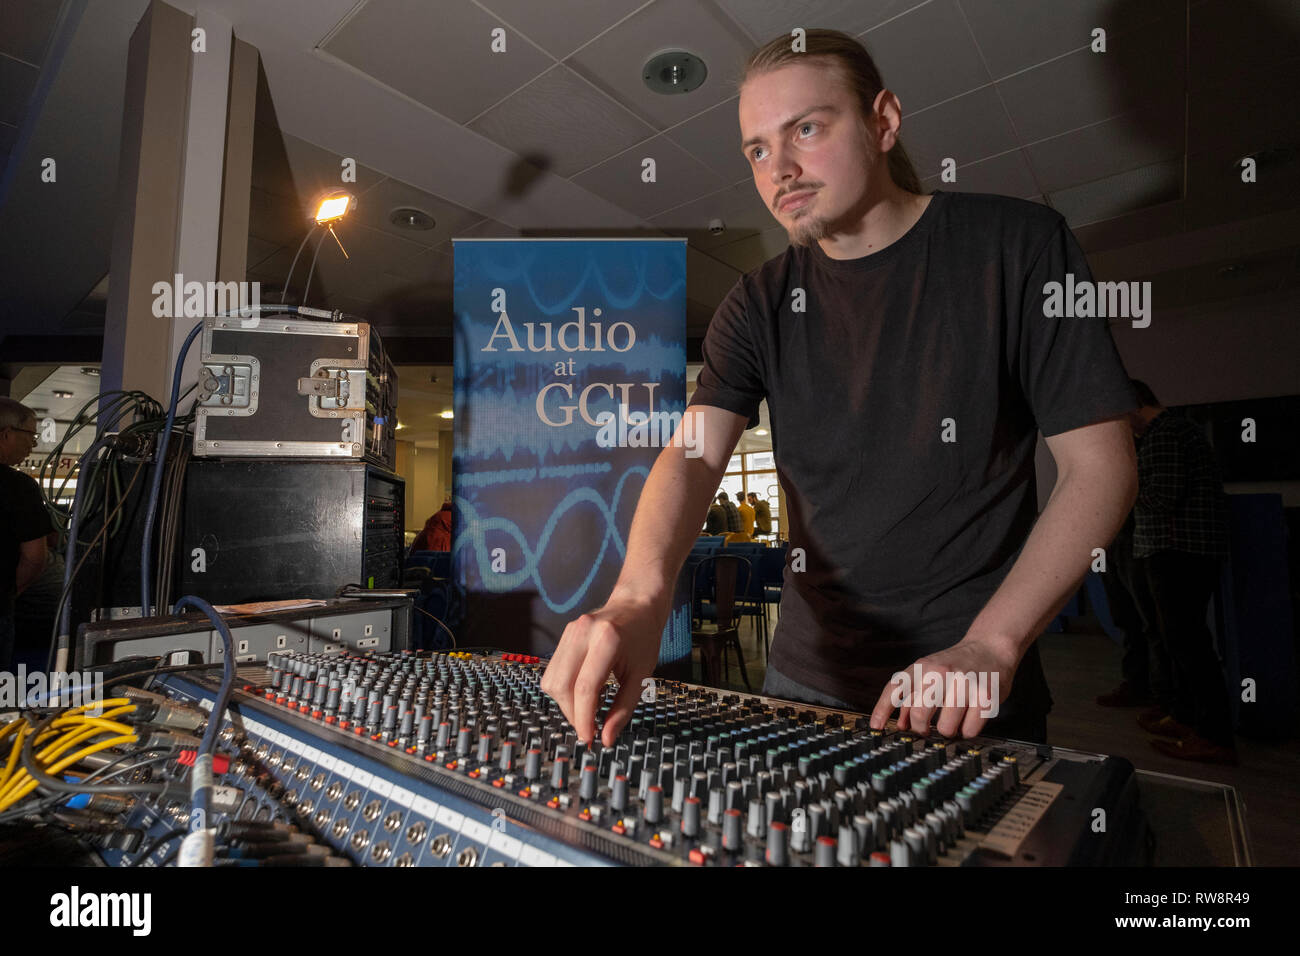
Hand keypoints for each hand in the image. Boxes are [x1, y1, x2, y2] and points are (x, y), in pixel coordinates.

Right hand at [540, 596, 665, 747]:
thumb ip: (623, 709)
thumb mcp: (642, 675)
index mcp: (607, 640)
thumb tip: (606, 738)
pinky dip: (563, 690)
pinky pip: (552, 671)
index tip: (589, 739)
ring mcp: (569, 632)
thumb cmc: (643, 639)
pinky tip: (581, 693)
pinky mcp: (563, 635)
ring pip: (551, 680)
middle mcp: (583, 633)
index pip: (585, 687)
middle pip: (562, 685)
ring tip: (586, 710)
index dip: (584, 718)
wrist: (636, 604)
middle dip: (572, 714)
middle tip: (588, 728)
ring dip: (565, 704)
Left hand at [868, 635, 1022, 738]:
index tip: (876, 728)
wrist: (990, 647)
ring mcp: (964, 685)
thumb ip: (911, 696)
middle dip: (921, 729)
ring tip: (953, 719)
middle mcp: (941, 673)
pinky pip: (969, 731)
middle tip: (926, 730)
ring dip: (948, 731)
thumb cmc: (955, 664)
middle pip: (919, 714)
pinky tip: (969, 718)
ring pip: (946, 729)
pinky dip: (967, 731)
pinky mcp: (985, 697)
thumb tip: (900, 724)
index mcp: (922, 667)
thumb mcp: (928, 671)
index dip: (882, 710)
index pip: (896, 689)